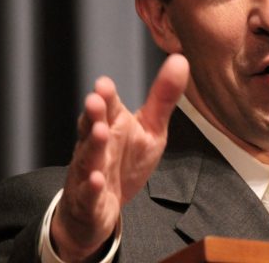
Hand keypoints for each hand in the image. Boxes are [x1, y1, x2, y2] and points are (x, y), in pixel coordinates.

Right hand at [50, 54, 188, 261]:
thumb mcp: (150, 130)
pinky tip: (97, 180)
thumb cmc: (125, 162)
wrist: (100, 208)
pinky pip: (88, 193)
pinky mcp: (88, 200)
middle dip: (93, 114)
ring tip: (100, 132)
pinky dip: (91, 187)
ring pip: (88, 158)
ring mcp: (89, 172)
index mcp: (112, 126)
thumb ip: (163, 99)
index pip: (107, 108)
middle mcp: (97, 146)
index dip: (106, 96)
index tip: (104, 84)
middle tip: (95, 100)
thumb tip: (180, 60)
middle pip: (92, 127)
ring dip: (93, 145)